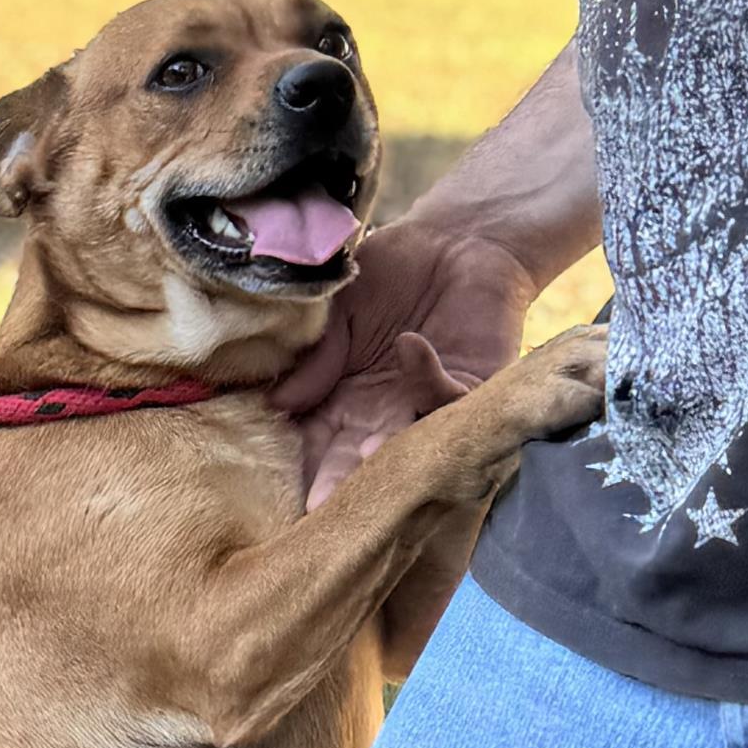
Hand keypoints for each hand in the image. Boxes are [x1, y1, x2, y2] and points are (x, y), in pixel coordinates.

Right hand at [271, 219, 536, 508]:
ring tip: (365, 453)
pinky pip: (449, 400)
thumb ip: (315, 359)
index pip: (316, 442)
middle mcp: (382, 415)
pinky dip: (429, 379)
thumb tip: (275, 404)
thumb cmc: (388, 272)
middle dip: (341, 482)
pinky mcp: (471, 388)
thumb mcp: (336, 311)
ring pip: (405, 442)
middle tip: (321, 508)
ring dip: (387, 450)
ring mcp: (424, 406)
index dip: (301, 464)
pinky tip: (408, 347)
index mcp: (343, 402)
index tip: (280, 490)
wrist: (455, 240)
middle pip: (357, 459)